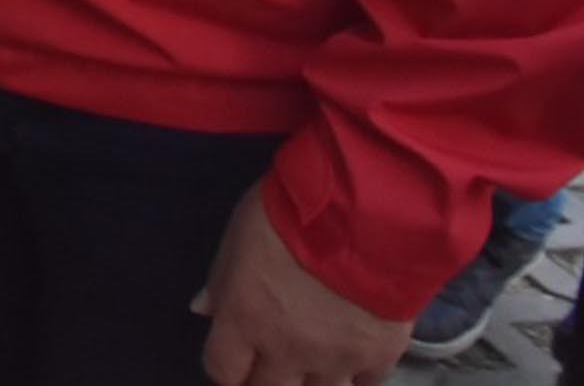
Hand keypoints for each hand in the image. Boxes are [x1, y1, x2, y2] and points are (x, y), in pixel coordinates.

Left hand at [196, 182, 409, 385]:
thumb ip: (221, 280)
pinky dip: (354, 374)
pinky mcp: (379, 356)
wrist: (364, 214)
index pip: (222, 370)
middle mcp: (286, 350)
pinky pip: (363, 383)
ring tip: (309, 364)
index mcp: (245, 319)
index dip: (226, 367)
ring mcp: (335, 359)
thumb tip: (204, 310)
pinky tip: (350, 356)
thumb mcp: (239, 236)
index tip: (233, 357)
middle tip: (268, 365)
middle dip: (263, 380)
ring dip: (308, 382)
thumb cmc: (290, 215)